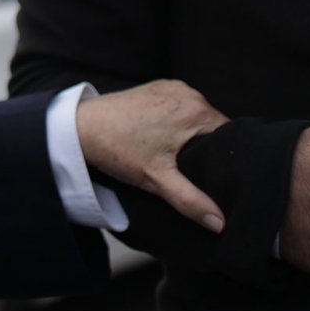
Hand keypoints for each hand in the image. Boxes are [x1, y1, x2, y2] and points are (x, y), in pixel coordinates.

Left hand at [76, 79, 227, 232]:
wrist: (78, 126)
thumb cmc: (115, 148)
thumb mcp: (157, 179)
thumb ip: (191, 200)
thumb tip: (219, 222)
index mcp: (195, 110)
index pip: (231, 136)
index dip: (227, 158)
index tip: (219, 175)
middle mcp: (187, 93)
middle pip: (214, 127)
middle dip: (209, 148)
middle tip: (196, 170)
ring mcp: (171, 87)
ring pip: (196, 118)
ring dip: (192, 136)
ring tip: (179, 157)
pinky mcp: (156, 88)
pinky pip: (179, 108)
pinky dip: (177, 124)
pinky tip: (164, 141)